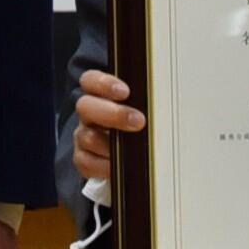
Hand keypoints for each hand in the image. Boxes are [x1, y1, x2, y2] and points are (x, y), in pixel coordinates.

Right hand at [71, 69, 143, 185]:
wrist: (127, 151)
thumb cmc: (137, 121)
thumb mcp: (141, 107)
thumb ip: (144, 102)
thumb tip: (165, 104)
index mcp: (98, 94)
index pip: (90, 80)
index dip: (103, 83)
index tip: (125, 91)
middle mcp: (88, 113)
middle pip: (85, 106)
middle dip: (113, 114)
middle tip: (138, 121)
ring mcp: (83, 136)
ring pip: (86, 137)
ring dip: (109, 144)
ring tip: (131, 150)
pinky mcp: (83, 158)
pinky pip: (86, 163)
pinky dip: (103, 166)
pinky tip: (117, 168)